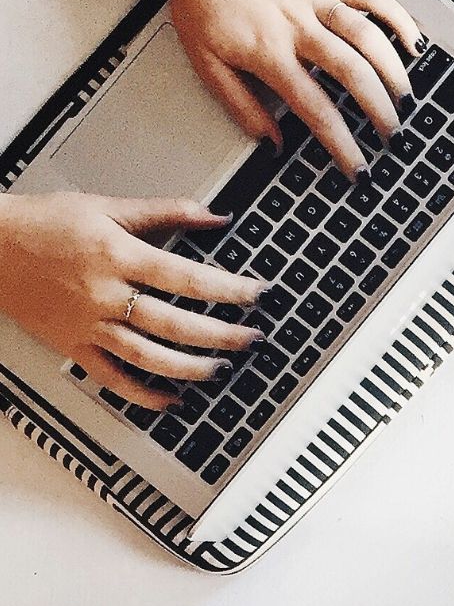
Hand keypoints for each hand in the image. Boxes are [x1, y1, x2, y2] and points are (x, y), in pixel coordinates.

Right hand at [0, 188, 266, 408]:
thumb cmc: (44, 223)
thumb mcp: (105, 206)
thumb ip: (164, 212)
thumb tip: (216, 215)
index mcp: (116, 255)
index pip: (186, 277)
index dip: (228, 288)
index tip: (258, 294)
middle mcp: (104, 294)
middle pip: (174, 323)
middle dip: (220, 335)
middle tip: (252, 339)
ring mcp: (88, 325)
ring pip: (147, 356)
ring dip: (189, 368)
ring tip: (220, 369)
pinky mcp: (73, 346)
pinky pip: (112, 379)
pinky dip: (143, 395)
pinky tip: (171, 400)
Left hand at [112, 0, 422, 176]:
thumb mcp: (207, 63)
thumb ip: (242, 106)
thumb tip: (270, 142)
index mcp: (268, 53)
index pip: (316, 108)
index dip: (342, 144)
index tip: (358, 167)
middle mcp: (297, 25)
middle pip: (352, 72)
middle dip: (379, 109)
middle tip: (391, 134)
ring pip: (367, 34)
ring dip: (393, 69)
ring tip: (405, 97)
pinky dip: (396, 15)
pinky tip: (411, 40)